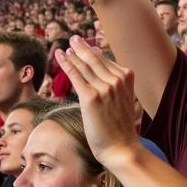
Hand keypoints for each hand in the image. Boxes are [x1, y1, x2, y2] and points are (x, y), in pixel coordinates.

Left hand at [54, 37, 139, 167]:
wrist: (121, 147)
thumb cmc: (119, 127)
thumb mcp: (123, 101)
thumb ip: (116, 85)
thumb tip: (101, 73)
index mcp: (127, 79)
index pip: (106, 61)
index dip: (93, 53)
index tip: (84, 47)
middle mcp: (117, 80)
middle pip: (95, 59)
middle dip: (82, 47)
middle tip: (73, 39)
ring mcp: (105, 88)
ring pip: (84, 65)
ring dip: (73, 53)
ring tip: (65, 47)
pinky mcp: (91, 98)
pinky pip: (76, 76)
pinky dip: (66, 64)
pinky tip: (59, 56)